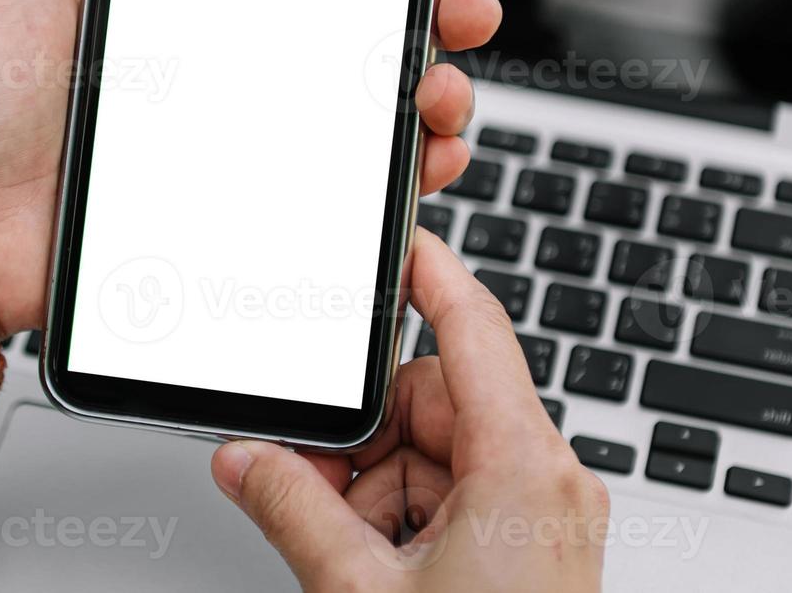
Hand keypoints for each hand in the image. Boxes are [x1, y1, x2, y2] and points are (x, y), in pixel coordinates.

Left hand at [0, 0, 501, 338]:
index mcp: (187, 4)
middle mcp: (226, 68)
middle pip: (359, 28)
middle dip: (433, 6)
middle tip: (459, 1)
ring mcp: (242, 138)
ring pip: (370, 107)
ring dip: (436, 87)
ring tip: (443, 84)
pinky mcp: (247, 207)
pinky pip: (346, 190)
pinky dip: (404, 174)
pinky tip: (425, 158)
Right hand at [211, 230, 608, 590]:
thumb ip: (293, 510)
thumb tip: (244, 457)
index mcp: (526, 466)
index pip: (473, 327)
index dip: (430, 270)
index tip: (395, 231)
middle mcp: (548, 479)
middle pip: (434, 400)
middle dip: (364, 433)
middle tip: (304, 473)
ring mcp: (542, 515)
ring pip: (434, 452)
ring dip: (374, 485)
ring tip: (339, 545)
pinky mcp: (529, 547)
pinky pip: (451, 495)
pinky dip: (398, 515)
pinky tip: (367, 561)